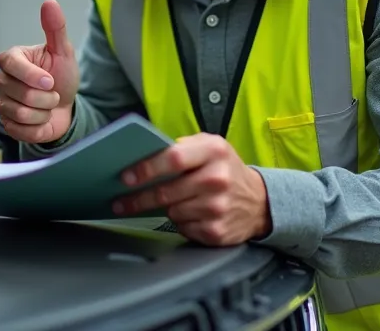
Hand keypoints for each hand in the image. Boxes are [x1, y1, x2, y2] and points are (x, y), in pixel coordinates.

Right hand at [0, 0, 79, 143]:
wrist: (65, 107)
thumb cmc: (61, 77)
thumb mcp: (63, 52)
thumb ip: (55, 28)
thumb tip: (50, 2)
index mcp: (12, 59)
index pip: (10, 64)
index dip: (32, 76)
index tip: (51, 81)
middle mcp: (1, 80)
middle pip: (20, 93)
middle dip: (46, 97)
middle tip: (53, 92)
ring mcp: (1, 103)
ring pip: (21, 114)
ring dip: (44, 112)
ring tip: (47, 105)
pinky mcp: (5, 123)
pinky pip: (21, 130)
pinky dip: (39, 127)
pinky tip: (41, 119)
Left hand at [113, 133, 270, 245]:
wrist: (259, 202)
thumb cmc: (225, 169)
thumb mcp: (210, 147)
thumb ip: (181, 148)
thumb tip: (143, 156)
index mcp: (214, 151)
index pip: (173, 159)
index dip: (146, 169)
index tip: (126, 177)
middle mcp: (218, 179)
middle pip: (167, 191)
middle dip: (139, 198)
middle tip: (120, 201)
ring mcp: (218, 207)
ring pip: (172, 212)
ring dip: (164, 209)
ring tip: (171, 202)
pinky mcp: (216, 231)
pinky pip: (183, 228)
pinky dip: (180, 222)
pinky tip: (190, 214)